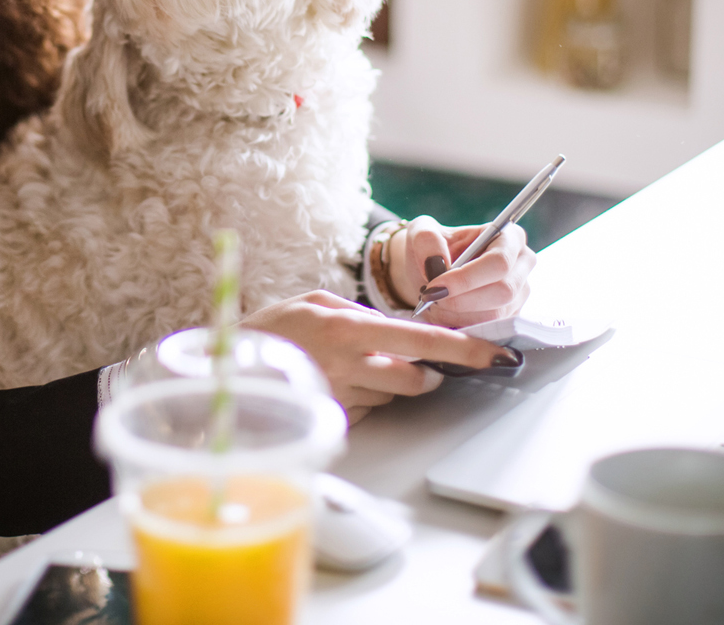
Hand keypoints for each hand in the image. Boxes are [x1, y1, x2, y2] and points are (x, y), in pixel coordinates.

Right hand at [243, 290, 518, 424]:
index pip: (422, 341)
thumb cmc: (270, 330)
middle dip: (423, 371)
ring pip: (392, 395)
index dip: (464, 350)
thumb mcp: (315, 302)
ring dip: (386, 381)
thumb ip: (360, 312)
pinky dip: (363, 396)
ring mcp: (342, 398)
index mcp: (349, 329)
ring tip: (351, 364)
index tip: (496, 355)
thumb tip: (398, 328)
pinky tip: (336, 381)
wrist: (227, 370)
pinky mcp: (335, 421)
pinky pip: (368, 410)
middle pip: (416, 379)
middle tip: (408, 358)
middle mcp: (350, 367)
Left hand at [385, 215, 535, 327]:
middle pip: (503, 291)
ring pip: (495, 315)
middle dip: (461, 300)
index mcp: (509, 237)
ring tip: (433, 304)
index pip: (499, 262)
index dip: (466, 278)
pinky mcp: (511, 316)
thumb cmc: (431, 247)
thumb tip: (436, 263)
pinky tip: (442, 313)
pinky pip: (489, 329)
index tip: (434, 287)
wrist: (432, 271)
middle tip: (430, 298)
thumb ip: (426, 239)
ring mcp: (520, 293)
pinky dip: (460, 324)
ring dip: (458, 314)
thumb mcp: (421, 232)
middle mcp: (522, 264)